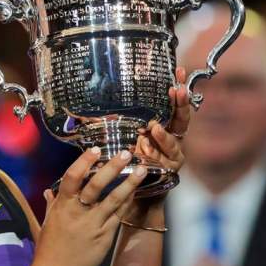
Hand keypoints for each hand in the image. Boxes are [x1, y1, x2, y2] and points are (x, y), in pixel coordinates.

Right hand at [29, 148, 147, 265]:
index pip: (72, 178)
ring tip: (142, 170)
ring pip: (113, 199)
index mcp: (62, 205)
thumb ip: (52, 204)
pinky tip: (135, 192)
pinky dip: (127, 202)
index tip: (96, 149)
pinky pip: (118, 216)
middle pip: (96, 185)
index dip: (84, 162)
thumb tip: (49, 191)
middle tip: (126, 153)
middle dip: (112, 167)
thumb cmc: (50, 246)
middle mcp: (78, 212)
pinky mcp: (105, 236)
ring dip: (129, 183)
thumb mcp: (47, 222)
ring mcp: (93, 224)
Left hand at [124, 66, 189, 221]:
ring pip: (174, 142)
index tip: (176, 71)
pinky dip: (160, 152)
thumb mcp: (115, 136)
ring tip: (154, 127)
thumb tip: (83, 102)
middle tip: (178, 90)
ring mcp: (171, 156)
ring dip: (165, 134)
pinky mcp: (169, 172)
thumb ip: (109, 121)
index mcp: (160, 127)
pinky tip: (152, 144)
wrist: (125, 194)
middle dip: (181, 104)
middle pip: (181, 119)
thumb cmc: (120, 161)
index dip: (176, 90)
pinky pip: (168, 161)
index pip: (171, 105)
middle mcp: (170, 139)